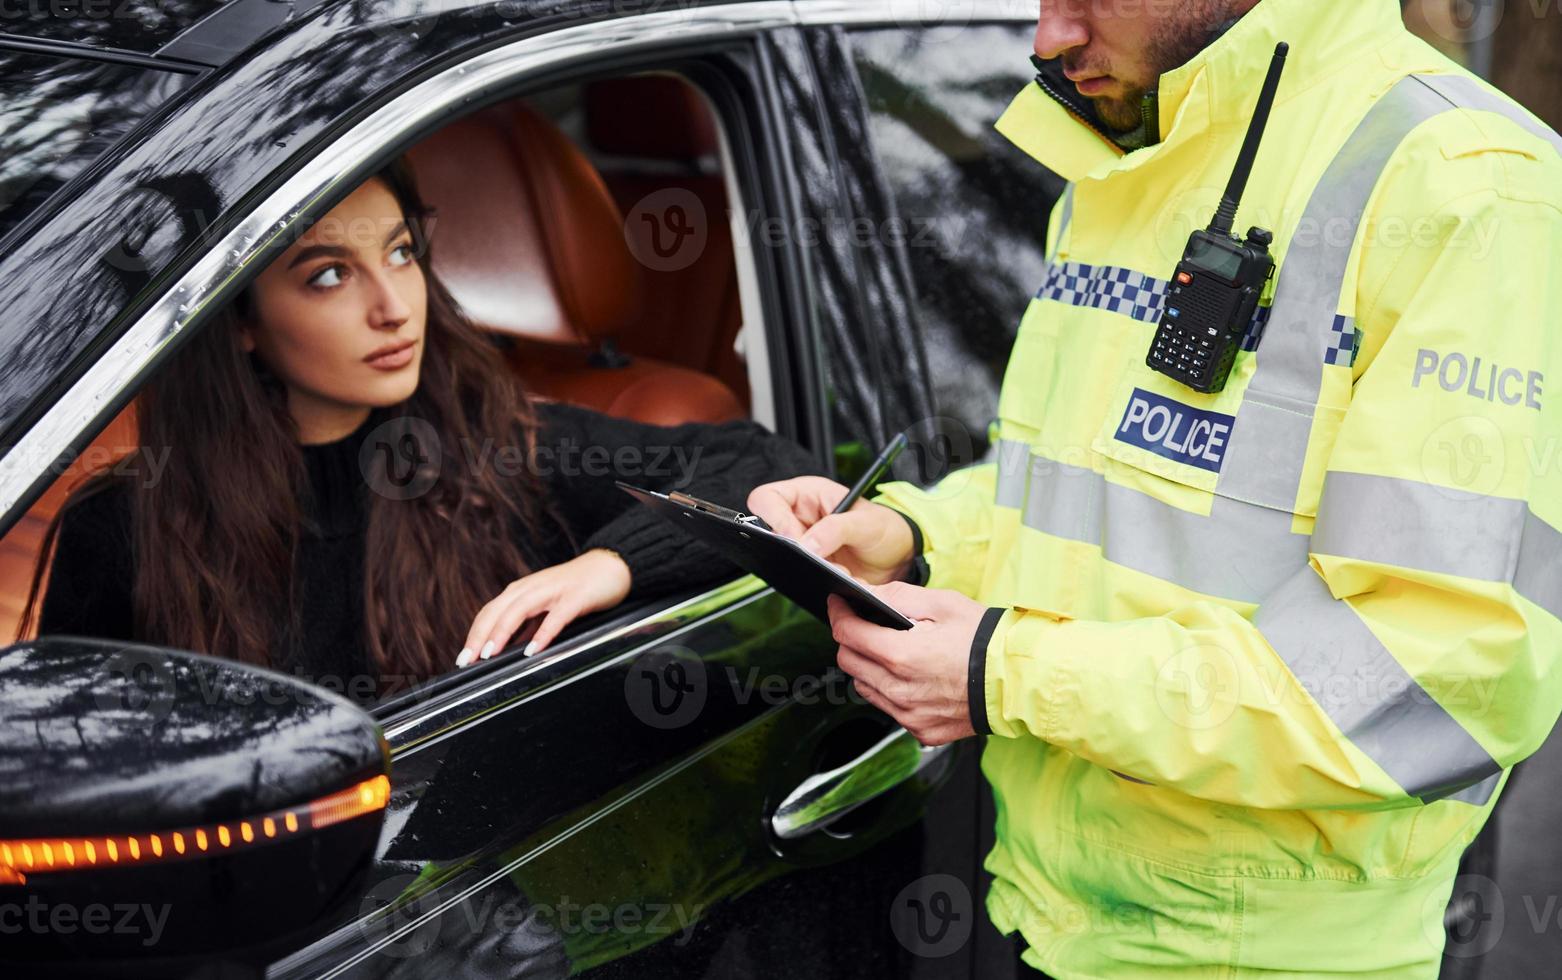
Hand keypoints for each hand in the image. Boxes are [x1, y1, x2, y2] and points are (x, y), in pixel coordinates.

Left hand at [456, 549, 630, 666]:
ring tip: (489, 654)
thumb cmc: (576, 589)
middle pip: (497, 610)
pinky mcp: (575, 597)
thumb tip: (507, 651)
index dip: (474, 634)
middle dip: (479, 636)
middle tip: (467, 661)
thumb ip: (527, 626)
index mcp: (522, 591)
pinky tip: (533, 649)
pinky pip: (556, 616)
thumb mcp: (545, 608)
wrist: (610, 565)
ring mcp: (553, 591)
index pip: (489, 613)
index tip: (462, 659)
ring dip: (502, 632)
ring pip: (519, 609)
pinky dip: (543, 633)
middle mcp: (531, 588)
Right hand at [747, 476, 915, 584]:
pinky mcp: (808, 565)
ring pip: (779, 555)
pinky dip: (814, 578)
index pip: (767, 498)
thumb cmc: (884, 528)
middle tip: (815, 556)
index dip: (775, 519)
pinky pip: (796, 573)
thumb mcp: (865, 523)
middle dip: (790, 547)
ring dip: (804, 565)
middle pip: (766, 530)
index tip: (795, 540)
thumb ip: (835, 529)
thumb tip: (806, 545)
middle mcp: (799, 517)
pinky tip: (835, 575)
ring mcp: (803, 542)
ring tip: (835, 567)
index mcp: (808, 493)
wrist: (898, 557)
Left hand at [827, 584, 985, 744]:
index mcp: (901, 655)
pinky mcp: (920, 730)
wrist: (1019, 681)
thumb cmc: (985, 640)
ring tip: (892, 652)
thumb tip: (865, 592)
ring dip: (868, 667)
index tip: (839, 604)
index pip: (847, 633)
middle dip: (850, 639)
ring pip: (865, 688)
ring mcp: (909, 715)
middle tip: (865, 626)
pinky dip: (890, 691)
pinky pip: (889, 709)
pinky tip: (911, 678)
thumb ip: (898, 597)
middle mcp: (899, 690)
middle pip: (848, 662)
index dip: (839, 613)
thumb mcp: (943, 604)